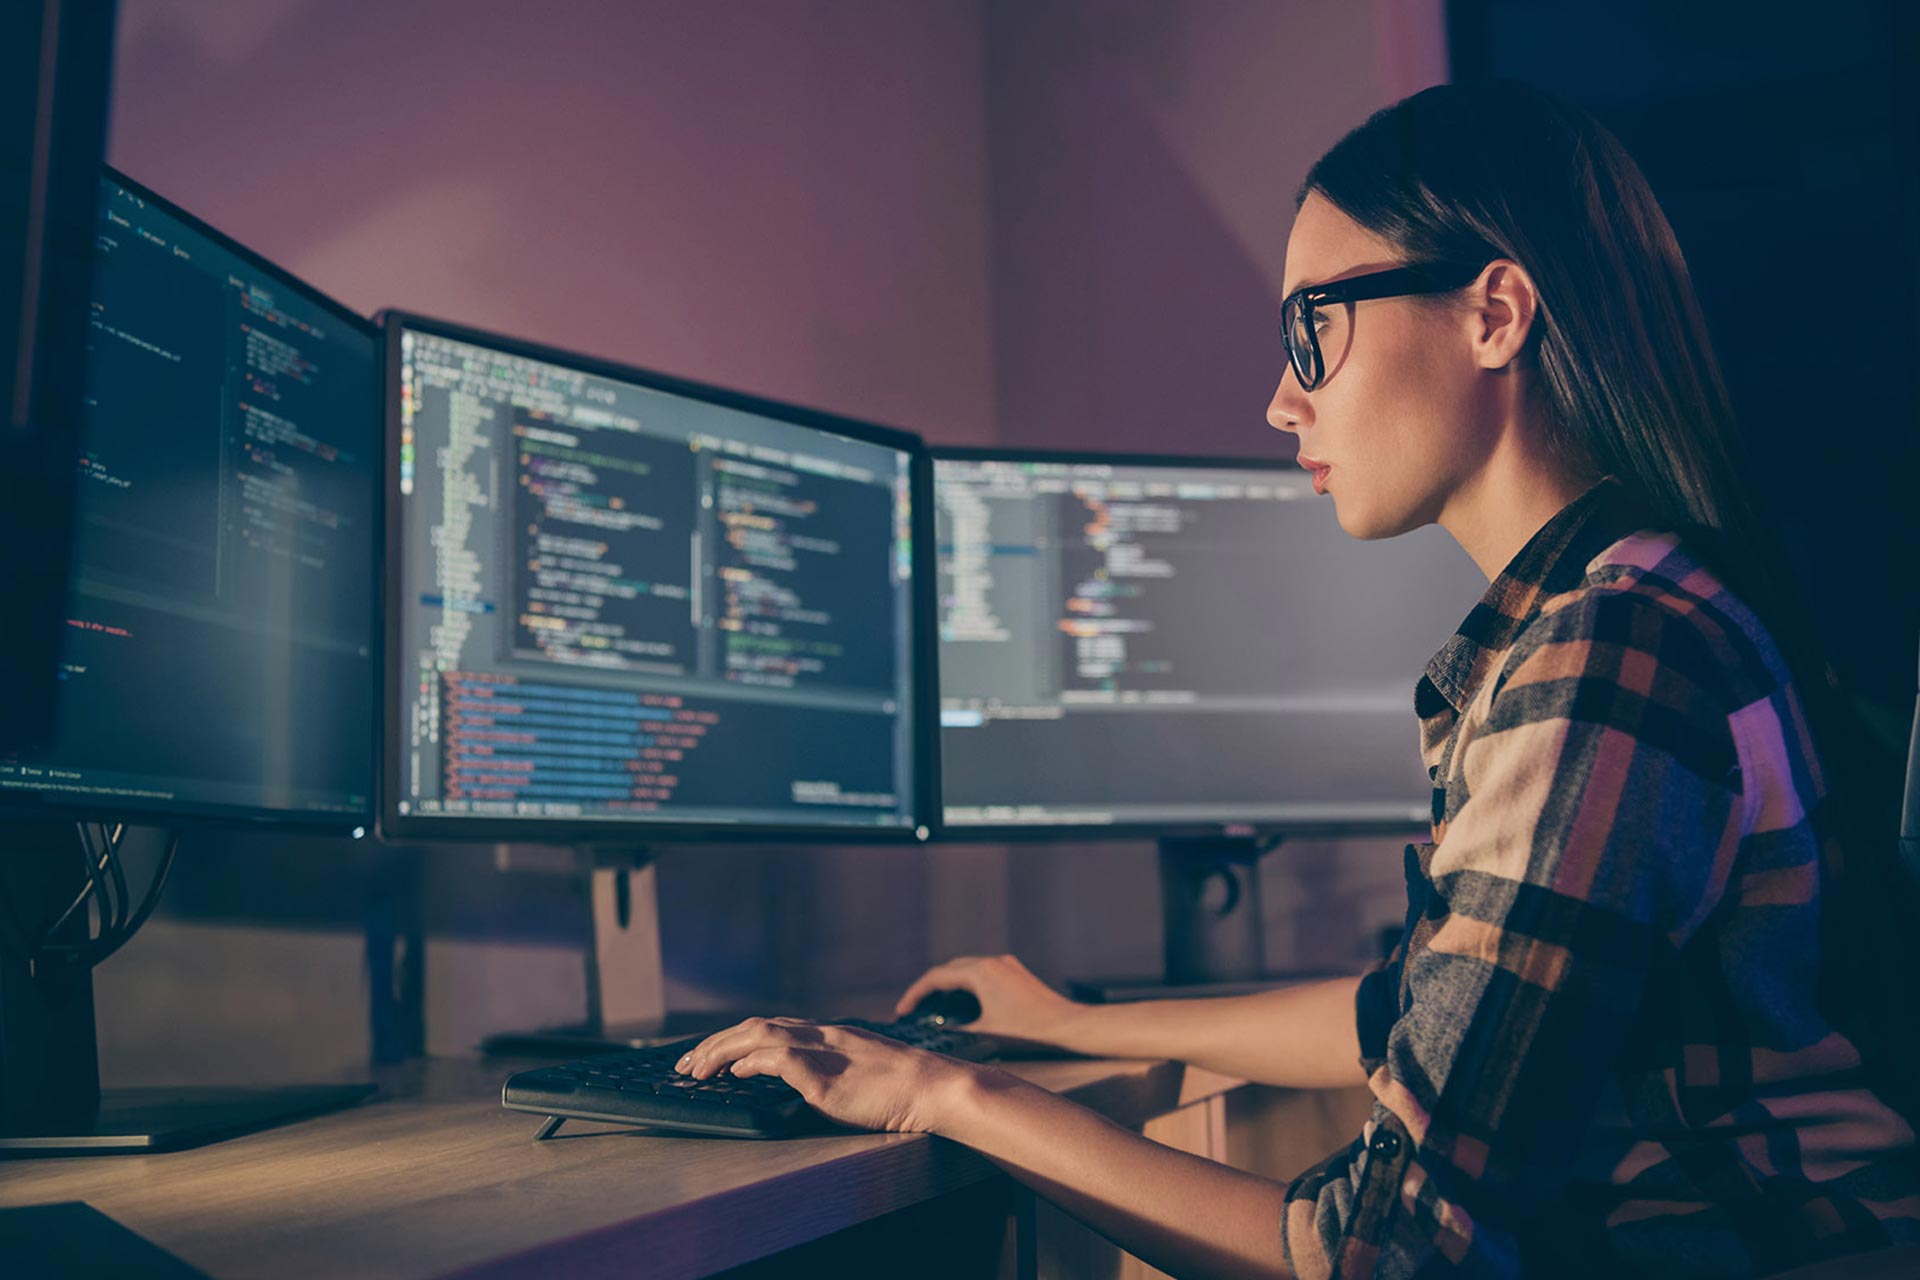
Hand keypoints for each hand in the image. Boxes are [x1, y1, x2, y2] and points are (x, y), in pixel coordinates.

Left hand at [675, 1017, 981, 1133]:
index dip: (731, 1039)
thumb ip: (825, 1074)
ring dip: (722, 1052)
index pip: (767, 1027)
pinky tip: (737, 1074)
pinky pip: (782, 1061)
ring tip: (697, 1069)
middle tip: (685, 1064)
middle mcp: (821, 1037)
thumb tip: (794, 1087)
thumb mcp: (856, 1075)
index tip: (706, 1055)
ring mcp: (824, 1054)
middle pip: (754, 1027)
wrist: (934, 1088)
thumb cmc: (900, 1089)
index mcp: (827, 1035)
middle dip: (714, 1044)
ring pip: (760, 1037)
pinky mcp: (827, 1079)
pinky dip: (754, 1064)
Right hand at [894, 954, 1078, 1046]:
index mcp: (981, 972)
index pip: (936, 977)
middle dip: (929, 989)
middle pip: (949, 970)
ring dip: (949, 987)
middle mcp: (992, 962)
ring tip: (934, 1009)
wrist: (1069, 1027)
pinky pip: (982, 975)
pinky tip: (963, 1007)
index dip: (915, 995)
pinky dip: (967, 988)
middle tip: (915, 1010)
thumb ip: (958, 1030)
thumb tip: (939, 1033)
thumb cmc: (1029, 1031)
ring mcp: (1006, 965)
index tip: (902, 1012)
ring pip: (966, 971)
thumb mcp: (985, 1033)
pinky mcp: (1016, 974)